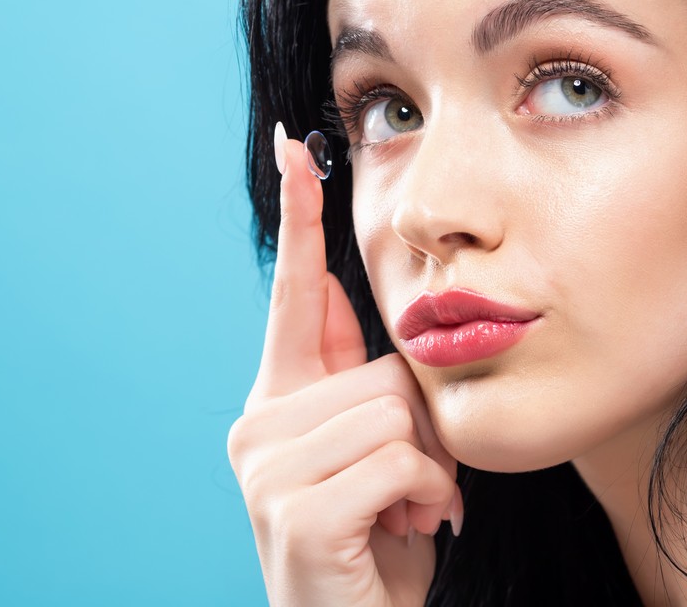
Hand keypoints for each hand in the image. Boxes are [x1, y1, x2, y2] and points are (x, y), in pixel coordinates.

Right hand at [227, 124, 462, 606]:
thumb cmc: (379, 541)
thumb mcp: (374, 452)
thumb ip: (353, 377)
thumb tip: (334, 284)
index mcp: (278, 403)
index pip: (292, 294)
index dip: (299, 217)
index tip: (294, 144)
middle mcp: (258, 426)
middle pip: (383, 367)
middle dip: (423, 428)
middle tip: (414, 486)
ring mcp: (268, 471)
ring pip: (394, 413)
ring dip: (428, 470)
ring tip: (409, 512)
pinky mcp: (295, 514)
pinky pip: (397, 461)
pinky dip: (424, 498)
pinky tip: (406, 531)